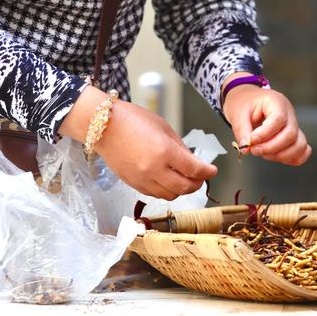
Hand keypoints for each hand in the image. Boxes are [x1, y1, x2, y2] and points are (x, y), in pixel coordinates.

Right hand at [59, 86, 216, 199]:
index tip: (213, 170)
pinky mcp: (133, 184)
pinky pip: (155, 194)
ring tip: (186, 179)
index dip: (208, 172)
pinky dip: (166, 190)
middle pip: (184, 188)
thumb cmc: (134, 120)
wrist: (103, 126)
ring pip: (170, 195)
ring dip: (182, 189)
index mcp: (165, 151)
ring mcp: (142, 179)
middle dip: (197, 183)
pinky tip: (169, 180)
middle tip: (201, 177)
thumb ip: (180, 148)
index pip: (194, 170)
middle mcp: (154, 169)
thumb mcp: (164, 128)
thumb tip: (194, 162)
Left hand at [222, 74, 311, 165]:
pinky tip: (276, 157)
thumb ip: (242, 131)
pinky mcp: (293, 136)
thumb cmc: (244, 102)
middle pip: (291, 134)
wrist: (248, 99)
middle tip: (254, 150)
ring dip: (282, 155)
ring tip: (264, 153)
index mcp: (276, 101)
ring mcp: (294, 125)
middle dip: (271, 147)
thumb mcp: (237, 113)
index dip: (265, 134)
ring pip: (300, 144)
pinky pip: (302, 150)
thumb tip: (246, 148)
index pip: (279, 119)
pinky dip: (292, 158)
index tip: (251, 140)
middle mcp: (289, 113)